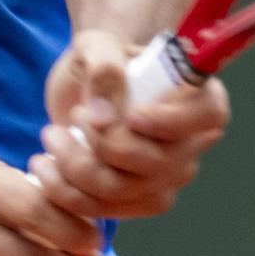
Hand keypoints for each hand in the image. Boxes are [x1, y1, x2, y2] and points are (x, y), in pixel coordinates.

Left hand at [30, 30, 230, 220]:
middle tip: (73, 115)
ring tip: (51, 136)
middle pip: (159, 164)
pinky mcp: (135, 200)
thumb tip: (104, 118)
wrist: (83, 88)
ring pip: (125, 191)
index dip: (174, 122)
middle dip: (104, 146)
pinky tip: (45, 166)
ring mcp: (166, 177)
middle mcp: (190, 142)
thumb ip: (104, 68)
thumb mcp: (96, 45)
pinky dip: (67, 193)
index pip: (209, 116)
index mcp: (197, 96)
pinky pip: (103, 210)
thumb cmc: (100, 60)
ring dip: (77, 168)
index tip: (133, 115)